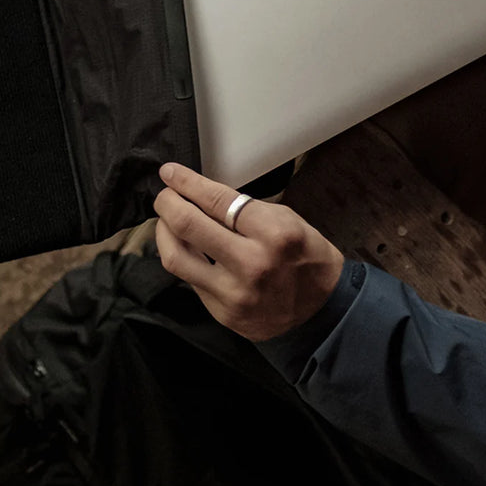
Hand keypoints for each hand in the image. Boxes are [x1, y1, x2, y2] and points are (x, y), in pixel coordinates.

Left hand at [153, 162, 344, 341]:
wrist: (322, 312)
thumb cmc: (306, 257)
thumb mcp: (288, 220)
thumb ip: (245, 209)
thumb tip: (201, 194)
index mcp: (274, 234)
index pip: (216, 201)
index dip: (187, 183)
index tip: (170, 172)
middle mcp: (251, 264)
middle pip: (188, 225)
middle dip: (167, 202)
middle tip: (164, 194)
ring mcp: (234, 293)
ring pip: (175, 257)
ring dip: (163, 231)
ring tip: (166, 219)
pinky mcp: (222, 313)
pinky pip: (187, 279)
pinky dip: (180, 256)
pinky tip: (182, 245)